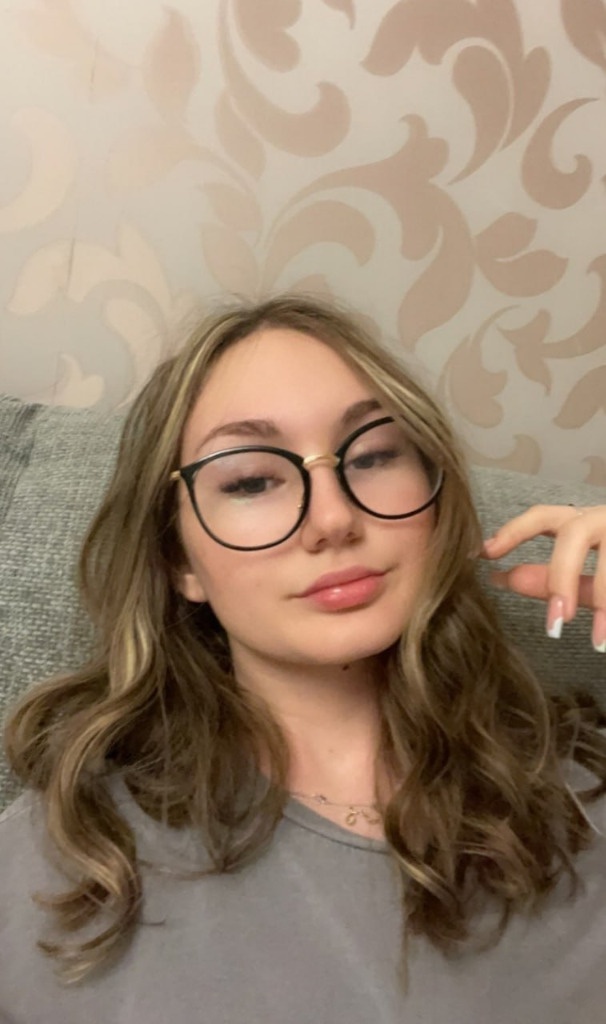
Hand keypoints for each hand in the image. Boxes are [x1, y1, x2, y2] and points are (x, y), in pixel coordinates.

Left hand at [481, 504, 605, 652]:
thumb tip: (503, 579)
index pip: (543, 516)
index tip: (485, 553)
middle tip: (556, 623)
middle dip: (562, 576)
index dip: (513, 531)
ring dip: (605, 601)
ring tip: (599, 640)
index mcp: (585, 522)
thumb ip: (551, 579)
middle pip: (575, 532)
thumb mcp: (590, 575)